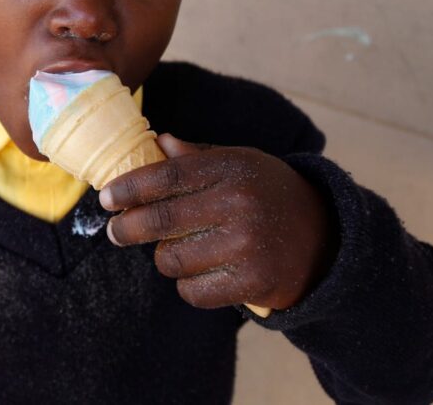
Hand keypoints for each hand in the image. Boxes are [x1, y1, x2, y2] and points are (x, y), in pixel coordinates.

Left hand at [100, 134, 337, 310]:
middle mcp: (238, 203)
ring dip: (165, 259)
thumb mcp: (242, 163)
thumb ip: (198, 157)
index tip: (105, 199)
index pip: (167, 175)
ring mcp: (246, 244)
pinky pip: (193, 291)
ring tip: (174, 252)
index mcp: (232, 167)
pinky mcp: (252, 282)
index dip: (130, 188)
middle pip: (162, 219)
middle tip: (115, 233)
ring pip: (173, 259)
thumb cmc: (270, 195)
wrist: (327, 237)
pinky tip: (199, 274)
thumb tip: (158, 142)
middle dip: (128, 228)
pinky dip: (188, 286)